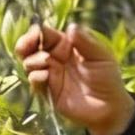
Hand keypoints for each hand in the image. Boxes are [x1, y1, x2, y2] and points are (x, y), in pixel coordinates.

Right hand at [15, 21, 134, 134]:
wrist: (109, 108)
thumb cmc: (108, 77)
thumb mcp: (101, 56)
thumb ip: (86, 42)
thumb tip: (71, 27)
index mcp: (66, 45)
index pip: (46, 34)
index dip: (37, 31)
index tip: (35, 31)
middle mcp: (54, 58)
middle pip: (31, 47)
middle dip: (25, 44)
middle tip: (25, 46)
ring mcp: (50, 74)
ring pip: (30, 63)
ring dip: (32, 60)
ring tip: (45, 62)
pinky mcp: (48, 92)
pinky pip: (35, 81)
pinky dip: (35, 76)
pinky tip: (45, 75)